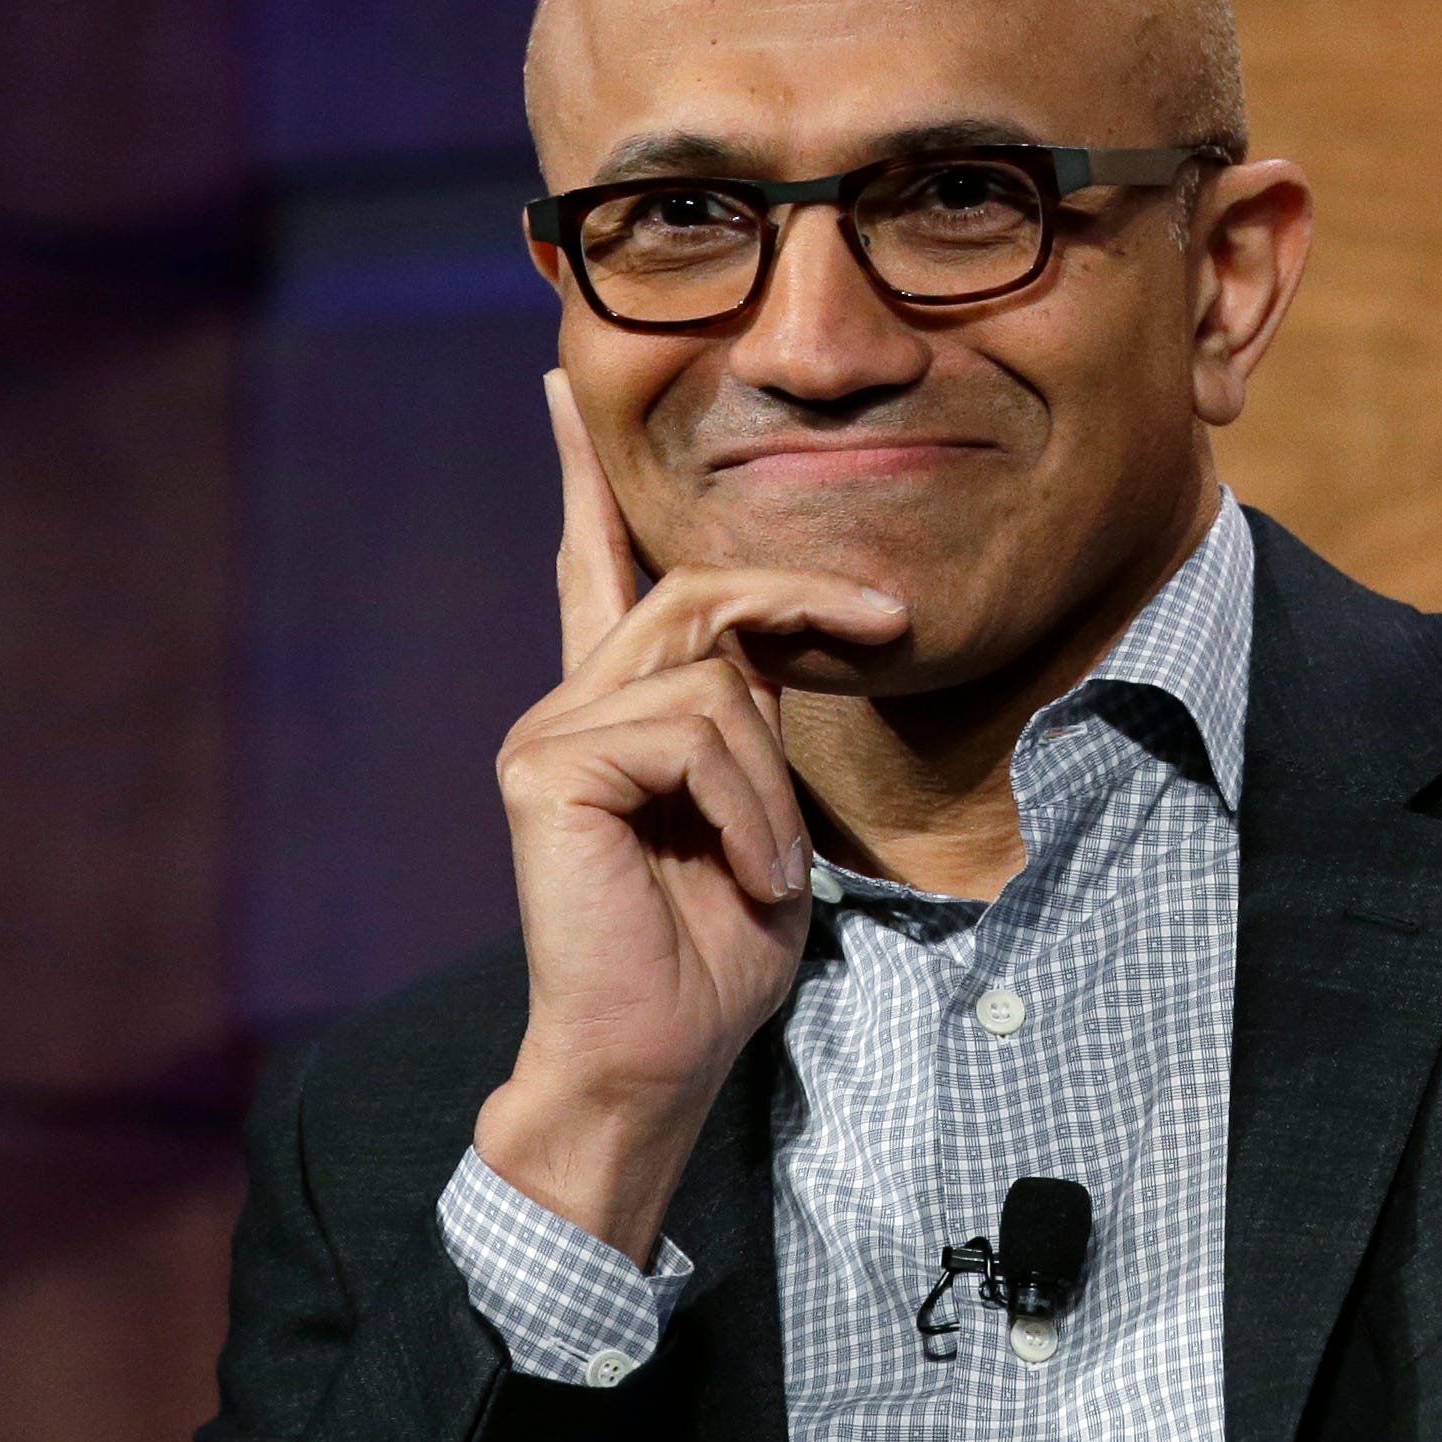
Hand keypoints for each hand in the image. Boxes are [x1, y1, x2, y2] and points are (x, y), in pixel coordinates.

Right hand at [474, 372, 906, 1263]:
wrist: (653, 1059)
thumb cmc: (712, 955)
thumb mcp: (756, 812)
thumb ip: (741, 718)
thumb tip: (763, 646)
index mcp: (612, 712)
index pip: (595, 567)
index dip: (583, 477)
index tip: (558, 382)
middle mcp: (568, 705)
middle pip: (697, 594)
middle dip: (806, 599)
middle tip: (891, 622)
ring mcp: (551, 731)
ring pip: (711, 673)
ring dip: (772, 780)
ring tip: (768, 869)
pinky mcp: (550, 766)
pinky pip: (695, 729)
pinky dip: (748, 808)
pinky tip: (742, 876)